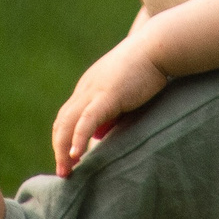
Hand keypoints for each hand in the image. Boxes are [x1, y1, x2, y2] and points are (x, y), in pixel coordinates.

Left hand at [53, 35, 169, 174]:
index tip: (69, 159)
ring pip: (67, 123)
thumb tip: (99, 135)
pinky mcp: (108, 95)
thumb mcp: (124, 93)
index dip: (65, 139)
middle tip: (64, 172)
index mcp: (89, 87)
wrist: (159, 46)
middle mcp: (86, 89)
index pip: (68, 117)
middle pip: (62, 122)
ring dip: (63, 149)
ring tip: (67, 170)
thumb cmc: (148, 67)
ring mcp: (94, 91)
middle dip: (59, 148)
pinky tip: (76, 154)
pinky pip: (86, 120)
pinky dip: (78, 138)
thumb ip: (111, 113)